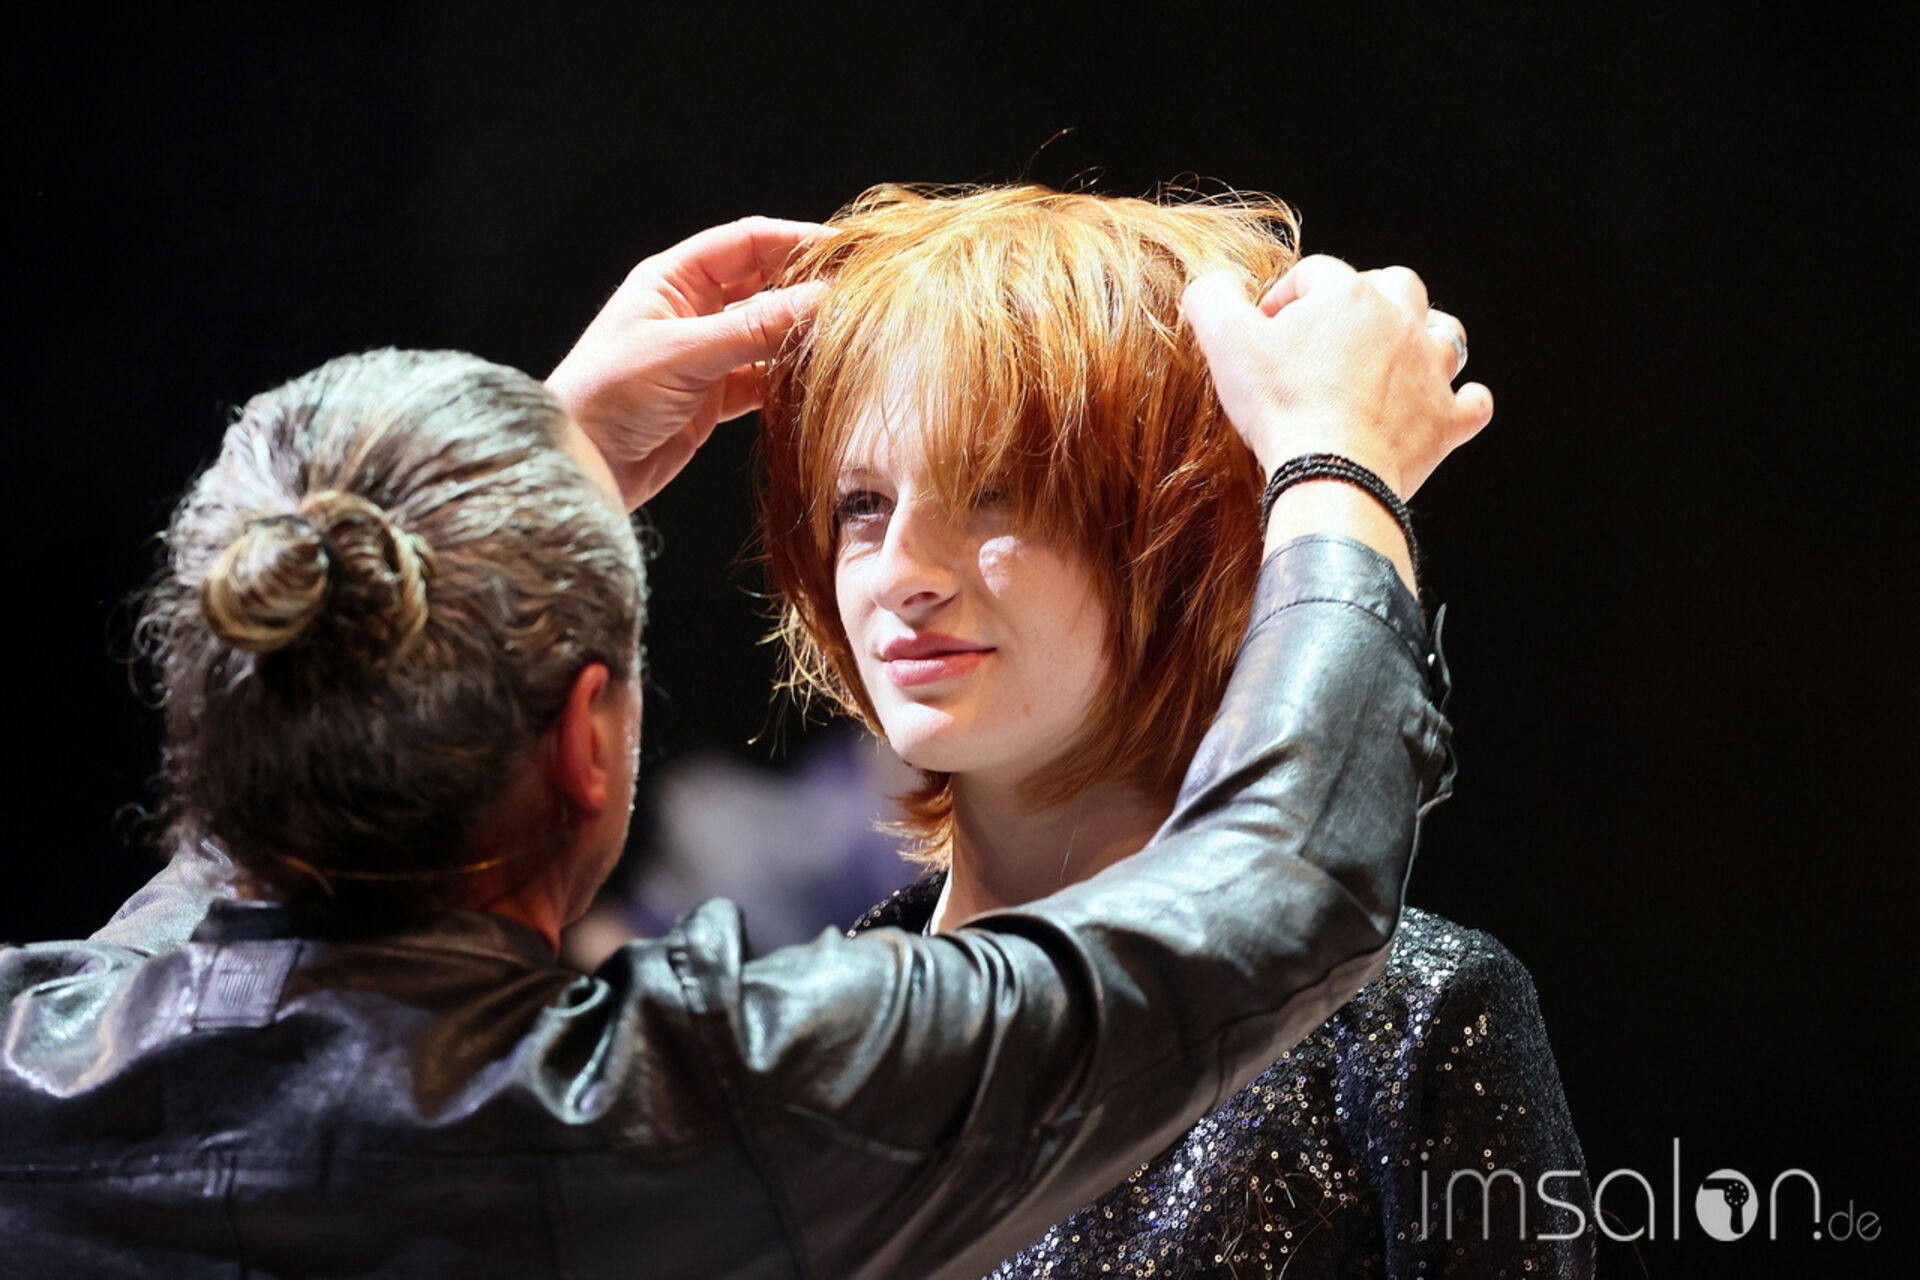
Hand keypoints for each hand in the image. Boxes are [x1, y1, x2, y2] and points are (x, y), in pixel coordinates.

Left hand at [546, 217, 830, 508]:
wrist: (579, 465)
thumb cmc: (608, 394)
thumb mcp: (683, 354)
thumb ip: (754, 329)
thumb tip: (822, 300)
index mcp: (673, 279)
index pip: (747, 243)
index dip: (796, 240)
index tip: (847, 250)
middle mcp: (691, 310)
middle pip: (764, 284)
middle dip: (808, 287)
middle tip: (859, 295)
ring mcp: (705, 354)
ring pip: (768, 334)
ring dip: (802, 337)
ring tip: (847, 340)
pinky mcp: (713, 396)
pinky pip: (763, 379)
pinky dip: (788, 381)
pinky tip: (816, 383)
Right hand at [1181, 255, 1492, 497]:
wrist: (1330, 472)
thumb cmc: (1281, 405)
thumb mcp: (1225, 341)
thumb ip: (1213, 298)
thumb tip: (1216, 282)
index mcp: (1347, 296)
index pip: (1316, 273)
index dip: (1286, 295)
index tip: (1266, 328)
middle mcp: (1400, 322)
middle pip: (1395, 286)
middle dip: (1368, 299)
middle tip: (1335, 332)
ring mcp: (1430, 372)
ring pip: (1444, 335)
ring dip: (1423, 341)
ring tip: (1396, 358)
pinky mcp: (1445, 421)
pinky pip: (1472, 404)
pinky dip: (1463, 402)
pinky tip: (1447, 406)